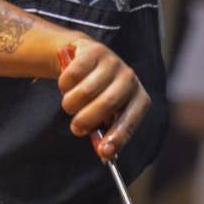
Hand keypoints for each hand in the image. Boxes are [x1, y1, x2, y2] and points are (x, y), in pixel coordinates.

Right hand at [56, 41, 149, 160]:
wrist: (85, 58)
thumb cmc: (98, 94)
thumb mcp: (104, 114)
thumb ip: (103, 132)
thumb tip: (103, 153)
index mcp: (139, 98)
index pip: (130, 120)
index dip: (117, 137)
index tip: (103, 153)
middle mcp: (129, 78)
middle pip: (106, 104)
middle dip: (86, 120)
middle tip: (76, 128)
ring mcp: (112, 62)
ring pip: (85, 91)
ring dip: (70, 105)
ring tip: (70, 106)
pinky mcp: (92, 50)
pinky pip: (71, 76)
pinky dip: (64, 86)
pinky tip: (67, 86)